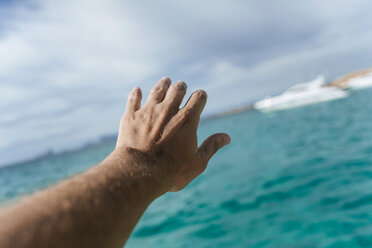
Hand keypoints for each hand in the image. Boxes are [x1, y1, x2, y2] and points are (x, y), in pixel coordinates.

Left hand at [115, 77, 229, 191]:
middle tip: (181, 87)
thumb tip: (227, 137)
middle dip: (181, 87)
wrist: (139, 172)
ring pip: (157, 90)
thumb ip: (211, 146)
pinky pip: (134, 100)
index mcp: (188, 119)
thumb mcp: (197, 162)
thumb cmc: (172, 171)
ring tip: (166, 81)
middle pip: (178, 89)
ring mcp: (148, 111)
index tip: (200, 98)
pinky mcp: (131, 116)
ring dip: (163, 84)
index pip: (199, 97)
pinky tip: (137, 90)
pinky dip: (136, 94)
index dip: (201, 96)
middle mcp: (169, 110)